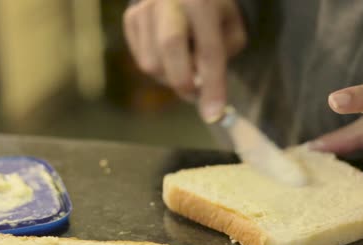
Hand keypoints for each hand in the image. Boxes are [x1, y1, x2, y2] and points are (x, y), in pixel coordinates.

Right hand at [123, 0, 245, 121]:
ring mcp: (145, 9)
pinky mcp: (131, 19)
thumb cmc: (214, 14)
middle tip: (194, 95)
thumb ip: (221, 56)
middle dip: (183, 82)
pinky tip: (169, 57)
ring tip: (184, 67)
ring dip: (170, 77)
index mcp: (201, 2)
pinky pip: (140, 60)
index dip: (212, 85)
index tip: (213, 114)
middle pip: (170, 48)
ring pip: (151, 62)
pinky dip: (159, 68)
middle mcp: (169, 1)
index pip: (209, 50)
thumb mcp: (231, 31)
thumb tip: (199, 84)